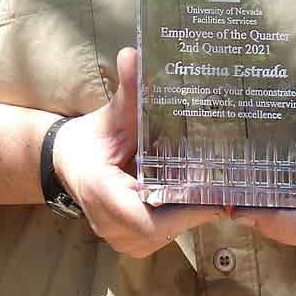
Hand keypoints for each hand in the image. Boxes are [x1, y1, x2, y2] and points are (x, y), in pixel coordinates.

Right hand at [52, 47, 223, 258]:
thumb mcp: (111, 115)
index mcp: (100, 191)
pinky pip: (161, 237)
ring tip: (217, 190)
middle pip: (163, 229)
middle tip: (227, 186)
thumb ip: (127, 91)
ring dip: (190, 215)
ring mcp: (119, 238)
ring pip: (165, 235)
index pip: (144, 217)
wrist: (68, 162)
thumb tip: (133, 53)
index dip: (182, 211)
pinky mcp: (130, 242)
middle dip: (195, 209)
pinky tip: (197, 198)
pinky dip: (180, 219)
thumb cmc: (92, 139)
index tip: (213, 193)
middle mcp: (108, 224)